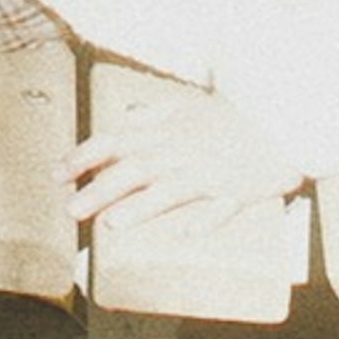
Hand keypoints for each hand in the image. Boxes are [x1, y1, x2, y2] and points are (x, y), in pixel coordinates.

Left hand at [69, 86, 275, 234]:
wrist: (281, 118)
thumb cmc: (232, 117)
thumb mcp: (188, 106)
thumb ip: (153, 115)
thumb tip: (124, 119)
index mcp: (166, 131)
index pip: (115, 140)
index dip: (84, 156)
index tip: (57, 172)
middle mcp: (181, 151)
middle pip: (134, 170)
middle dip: (99, 189)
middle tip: (71, 209)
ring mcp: (209, 172)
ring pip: (170, 191)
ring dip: (141, 208)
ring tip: (112, 224)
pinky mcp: (236, 191)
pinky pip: (220, 207)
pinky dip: (204, 219)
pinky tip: (186, 232)